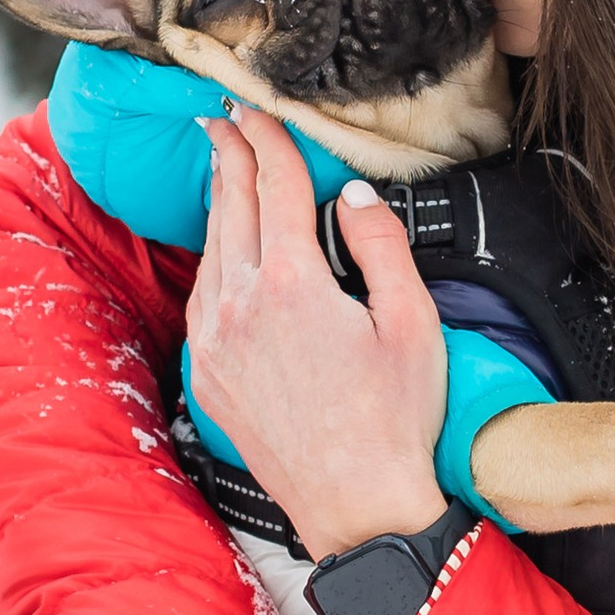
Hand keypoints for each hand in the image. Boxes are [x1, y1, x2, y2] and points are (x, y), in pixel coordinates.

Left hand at [187, 106, 445, 556]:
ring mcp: (216, 342)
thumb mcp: (413, 322)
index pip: (275, 186)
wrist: (356, 504)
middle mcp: (240, 306)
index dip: (270, 139)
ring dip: (218, 205)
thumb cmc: (394, 421)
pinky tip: (223, 253)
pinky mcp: (208, 375)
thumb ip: (381, 246)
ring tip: (223, 172)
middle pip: (231, 207)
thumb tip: (353, 198)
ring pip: (210, 252)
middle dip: (229, 155)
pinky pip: (202, 299)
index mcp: (292, 283)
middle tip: (224, 119)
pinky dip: (212, 261)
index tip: (260, 110)